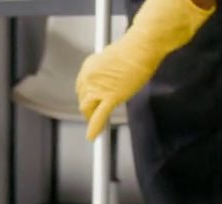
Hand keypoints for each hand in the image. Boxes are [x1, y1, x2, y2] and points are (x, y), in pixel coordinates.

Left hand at [74, 0, 213, 140]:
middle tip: (96, 112)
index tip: (92, 99)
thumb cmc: (133, 49)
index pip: (82, 86)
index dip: (88, 95)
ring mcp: (98, 88)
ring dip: (91, 117)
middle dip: (89, 106)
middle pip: (84, 98)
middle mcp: (89, 77)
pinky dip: (95, 127)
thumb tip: (111, 77)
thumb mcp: (113, 57)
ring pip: (88, 109)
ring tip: (95, 124)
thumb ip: (107, 70)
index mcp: (89, 66)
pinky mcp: (110, 97)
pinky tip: (93, 137)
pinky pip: (99, 116)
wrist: (140, 48)